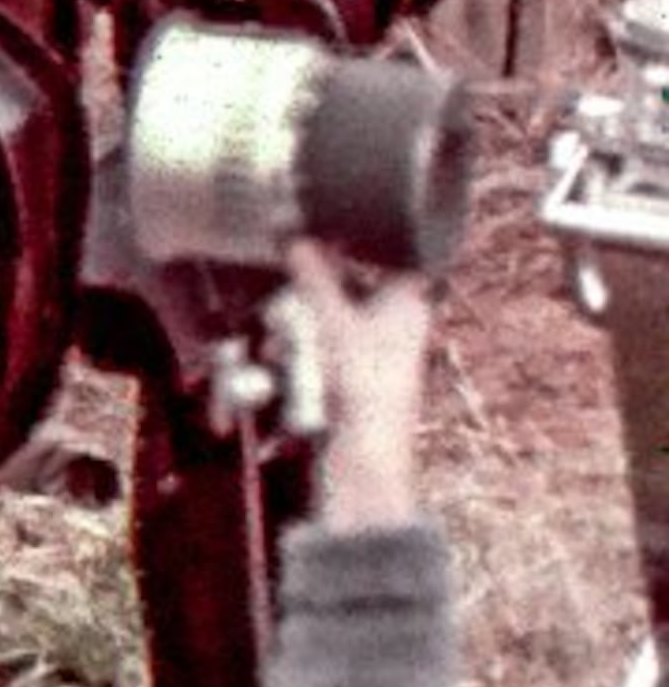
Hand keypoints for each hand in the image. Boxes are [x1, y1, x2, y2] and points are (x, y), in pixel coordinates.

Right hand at [287, 243, 431, 529]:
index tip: (326, 229)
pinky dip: (303, 348)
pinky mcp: (358, 378)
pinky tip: (278, 357)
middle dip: (315, 289)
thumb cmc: (363, 386)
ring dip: (302, 322)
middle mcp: (400, 323)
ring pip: (335, 319)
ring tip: (277, 336)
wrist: (364, 456)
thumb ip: (314, 278)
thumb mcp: (332, 321)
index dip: (361, 241)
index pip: (390, 255)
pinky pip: (328, 348)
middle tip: (285, 285)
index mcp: (409, 302)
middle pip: (354, 287)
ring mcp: (379, 352)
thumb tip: (296, 239)